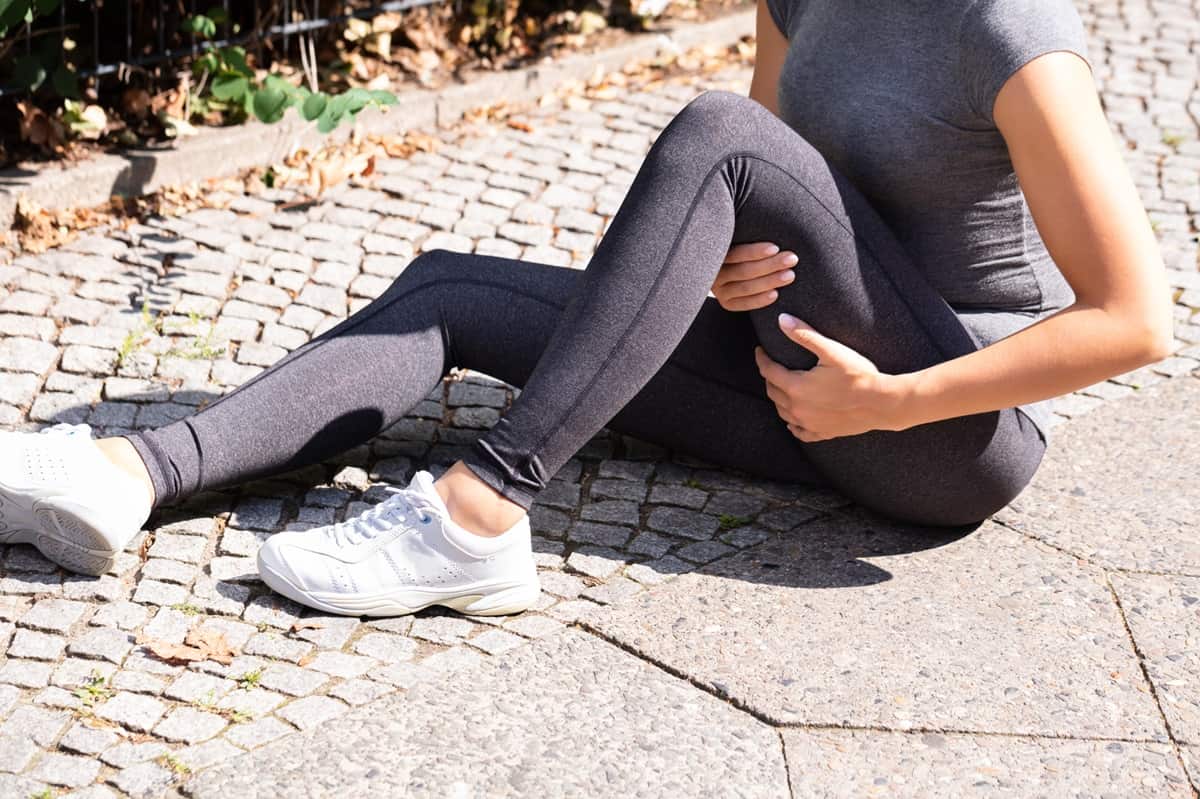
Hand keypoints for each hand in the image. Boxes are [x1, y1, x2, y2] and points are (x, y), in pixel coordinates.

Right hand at [712, 241, 797, 310]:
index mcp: (715, 252)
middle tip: (791, 259)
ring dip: (770, 281)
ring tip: (790, 275)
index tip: (775, 248)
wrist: (734, 267)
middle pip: (743, 271)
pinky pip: (743, 304)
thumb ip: (748, 234)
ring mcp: (719, 289)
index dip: (755, 252)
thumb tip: (769, 216)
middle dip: (770, 265)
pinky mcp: (726, 302)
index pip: (735, 253)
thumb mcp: (741, 237)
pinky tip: (775, 294)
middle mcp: (714, 272)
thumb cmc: (746, 248)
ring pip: (745, 287)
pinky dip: (759, 300)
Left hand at [754, 313, 910, 440]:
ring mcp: (809, 423)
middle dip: (769, 378)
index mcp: (796, 387)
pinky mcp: (822, 432)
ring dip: (778, 399)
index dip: (762, 359)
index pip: (768, 371)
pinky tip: (794, 419)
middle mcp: (797, 408)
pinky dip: (793, 423)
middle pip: (772, 392)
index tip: (760, 350)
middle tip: (771, 367)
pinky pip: (799, 431)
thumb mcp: (831, 351)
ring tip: (780, 388)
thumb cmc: (858, 375)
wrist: (882, 403)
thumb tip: (782, 320)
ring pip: (782, 412)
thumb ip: (804, 335)